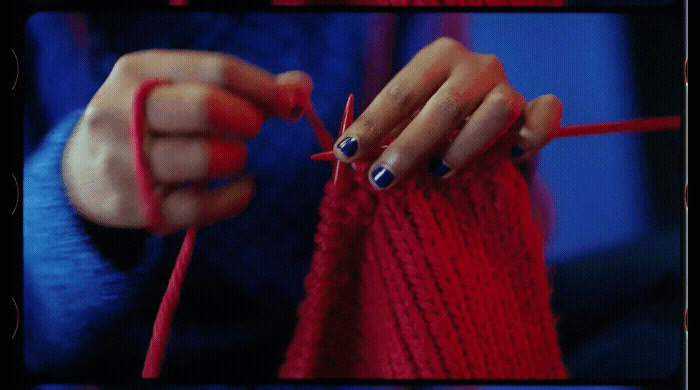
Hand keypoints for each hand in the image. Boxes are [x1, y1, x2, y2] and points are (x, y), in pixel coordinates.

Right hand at [63, 50, 311, 230]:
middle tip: (252, 127)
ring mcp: (127, 163)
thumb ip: (241, 87)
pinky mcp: (138, 207)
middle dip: (247, 118)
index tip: (290, 101)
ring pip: (206, 158)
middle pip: (207, 107)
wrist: (83, 170)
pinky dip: (236, 198)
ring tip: (234, 155)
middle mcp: (124, 113)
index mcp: (139, 73)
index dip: (264, 86)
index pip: (216, 70)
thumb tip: (300, 87)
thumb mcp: (179, 91)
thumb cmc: (148, 122)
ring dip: (236, 157)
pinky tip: (244, 186)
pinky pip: (202, 208)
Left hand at [332, 37, 562, 188]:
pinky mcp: (535, 110)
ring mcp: (508, 86)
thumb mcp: (406, 121)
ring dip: (463, 146)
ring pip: (494, 112)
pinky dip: (533, 135)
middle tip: (381, 178)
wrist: (483, 123)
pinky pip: (544, 118)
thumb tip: (351, 161)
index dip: (372, 124)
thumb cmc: (434, 123)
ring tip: (438, 171)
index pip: (400, 91)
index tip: (346, 153)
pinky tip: (513, 156)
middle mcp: (476, 65)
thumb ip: (385, 136)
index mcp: (437, 57)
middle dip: (408, 145)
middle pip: (444, 106)